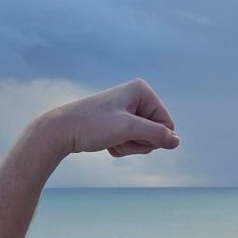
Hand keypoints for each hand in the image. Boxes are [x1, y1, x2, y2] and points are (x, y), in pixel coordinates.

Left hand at [38, 80, 179, 159]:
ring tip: (111, 140)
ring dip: (129, 146)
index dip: (152, 137)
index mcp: (142, 90)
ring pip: (144, 139)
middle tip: (118, 139)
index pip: (167, 124)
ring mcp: (128, 109)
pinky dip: (121, 146)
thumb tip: (177, 141)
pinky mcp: (119, 121)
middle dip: (139, 142)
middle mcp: (137, 97)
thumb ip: (156, 134)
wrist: (61, 130)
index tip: (128, 134)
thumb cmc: (92, 125)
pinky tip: (106, 142)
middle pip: (156, 132)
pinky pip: (132, 140)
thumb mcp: (128, 129)